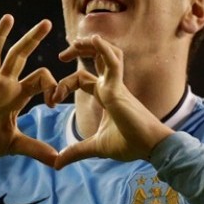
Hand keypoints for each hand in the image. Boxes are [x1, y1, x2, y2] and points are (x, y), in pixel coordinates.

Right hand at [0, 14, 58, 165]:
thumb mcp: (14, 145)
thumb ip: (35, 149)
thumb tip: (58, 161)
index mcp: (16, 95)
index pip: (40, 78)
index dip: (52, 86)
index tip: (54, 102)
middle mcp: (3, 85)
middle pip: (20, 56)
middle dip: (33, 39)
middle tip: (47, 22)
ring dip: (1, 36)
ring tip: (9, 17)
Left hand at [52, 35, 171, 168]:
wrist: (151, 149)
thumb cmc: (130, 145)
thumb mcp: (96, 147)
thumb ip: (76, 152)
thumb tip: (56, 164)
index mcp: (106, 96)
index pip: (83, 79)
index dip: (65, 85)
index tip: (52, 101)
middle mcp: (112, 86)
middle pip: (97, 58)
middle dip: (79, 51)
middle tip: (61, 55)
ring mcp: (116, 85)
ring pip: (106, 54)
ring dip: (91, 44)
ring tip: (76, 41)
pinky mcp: (119, 89)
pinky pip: (113, 63)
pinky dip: (104, 50)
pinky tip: (95, 39)